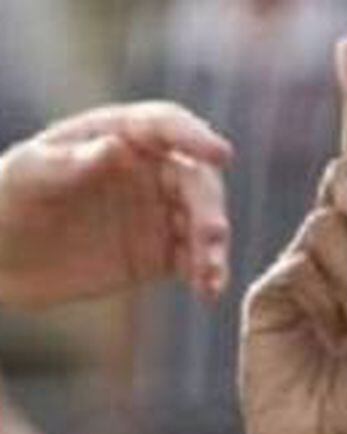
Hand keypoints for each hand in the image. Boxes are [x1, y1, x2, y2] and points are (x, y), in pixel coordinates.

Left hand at [0, 104, 230, 309]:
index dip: (195, 136)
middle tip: (211, 236)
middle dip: (208, 207)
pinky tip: (208, 291)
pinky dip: (208, 274)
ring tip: (209, 276)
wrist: (0, 260)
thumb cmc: (6, 200)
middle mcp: (146, 171)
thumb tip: (120, 148)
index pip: (164, 127)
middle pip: (195, 179)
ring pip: (203, 222)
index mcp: (115, 136)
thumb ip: (72, 161)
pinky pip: (195, 261)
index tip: (222, 155)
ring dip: (214, 247)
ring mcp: (157, 214)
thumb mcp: (29, 175)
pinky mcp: (161, 255)